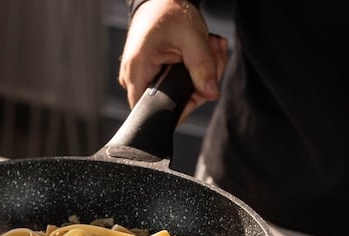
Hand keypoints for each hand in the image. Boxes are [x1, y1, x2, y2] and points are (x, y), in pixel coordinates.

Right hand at [119, 0, 227, 122]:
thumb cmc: (167, 12)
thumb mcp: (192, 37)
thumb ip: (203, 67)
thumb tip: (211, 94)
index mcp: (137, 71)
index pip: (154, 110)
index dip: (182, 106)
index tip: (201, 87)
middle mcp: (135, 79)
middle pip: (172, 101)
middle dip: (200, 83)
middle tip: (212, 56)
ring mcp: (144, 78)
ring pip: (179, 93)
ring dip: (201, 74)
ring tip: (208, 48)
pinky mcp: (153, 74)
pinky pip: (178, 83)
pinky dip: (195, 71)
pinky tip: (201, 52)